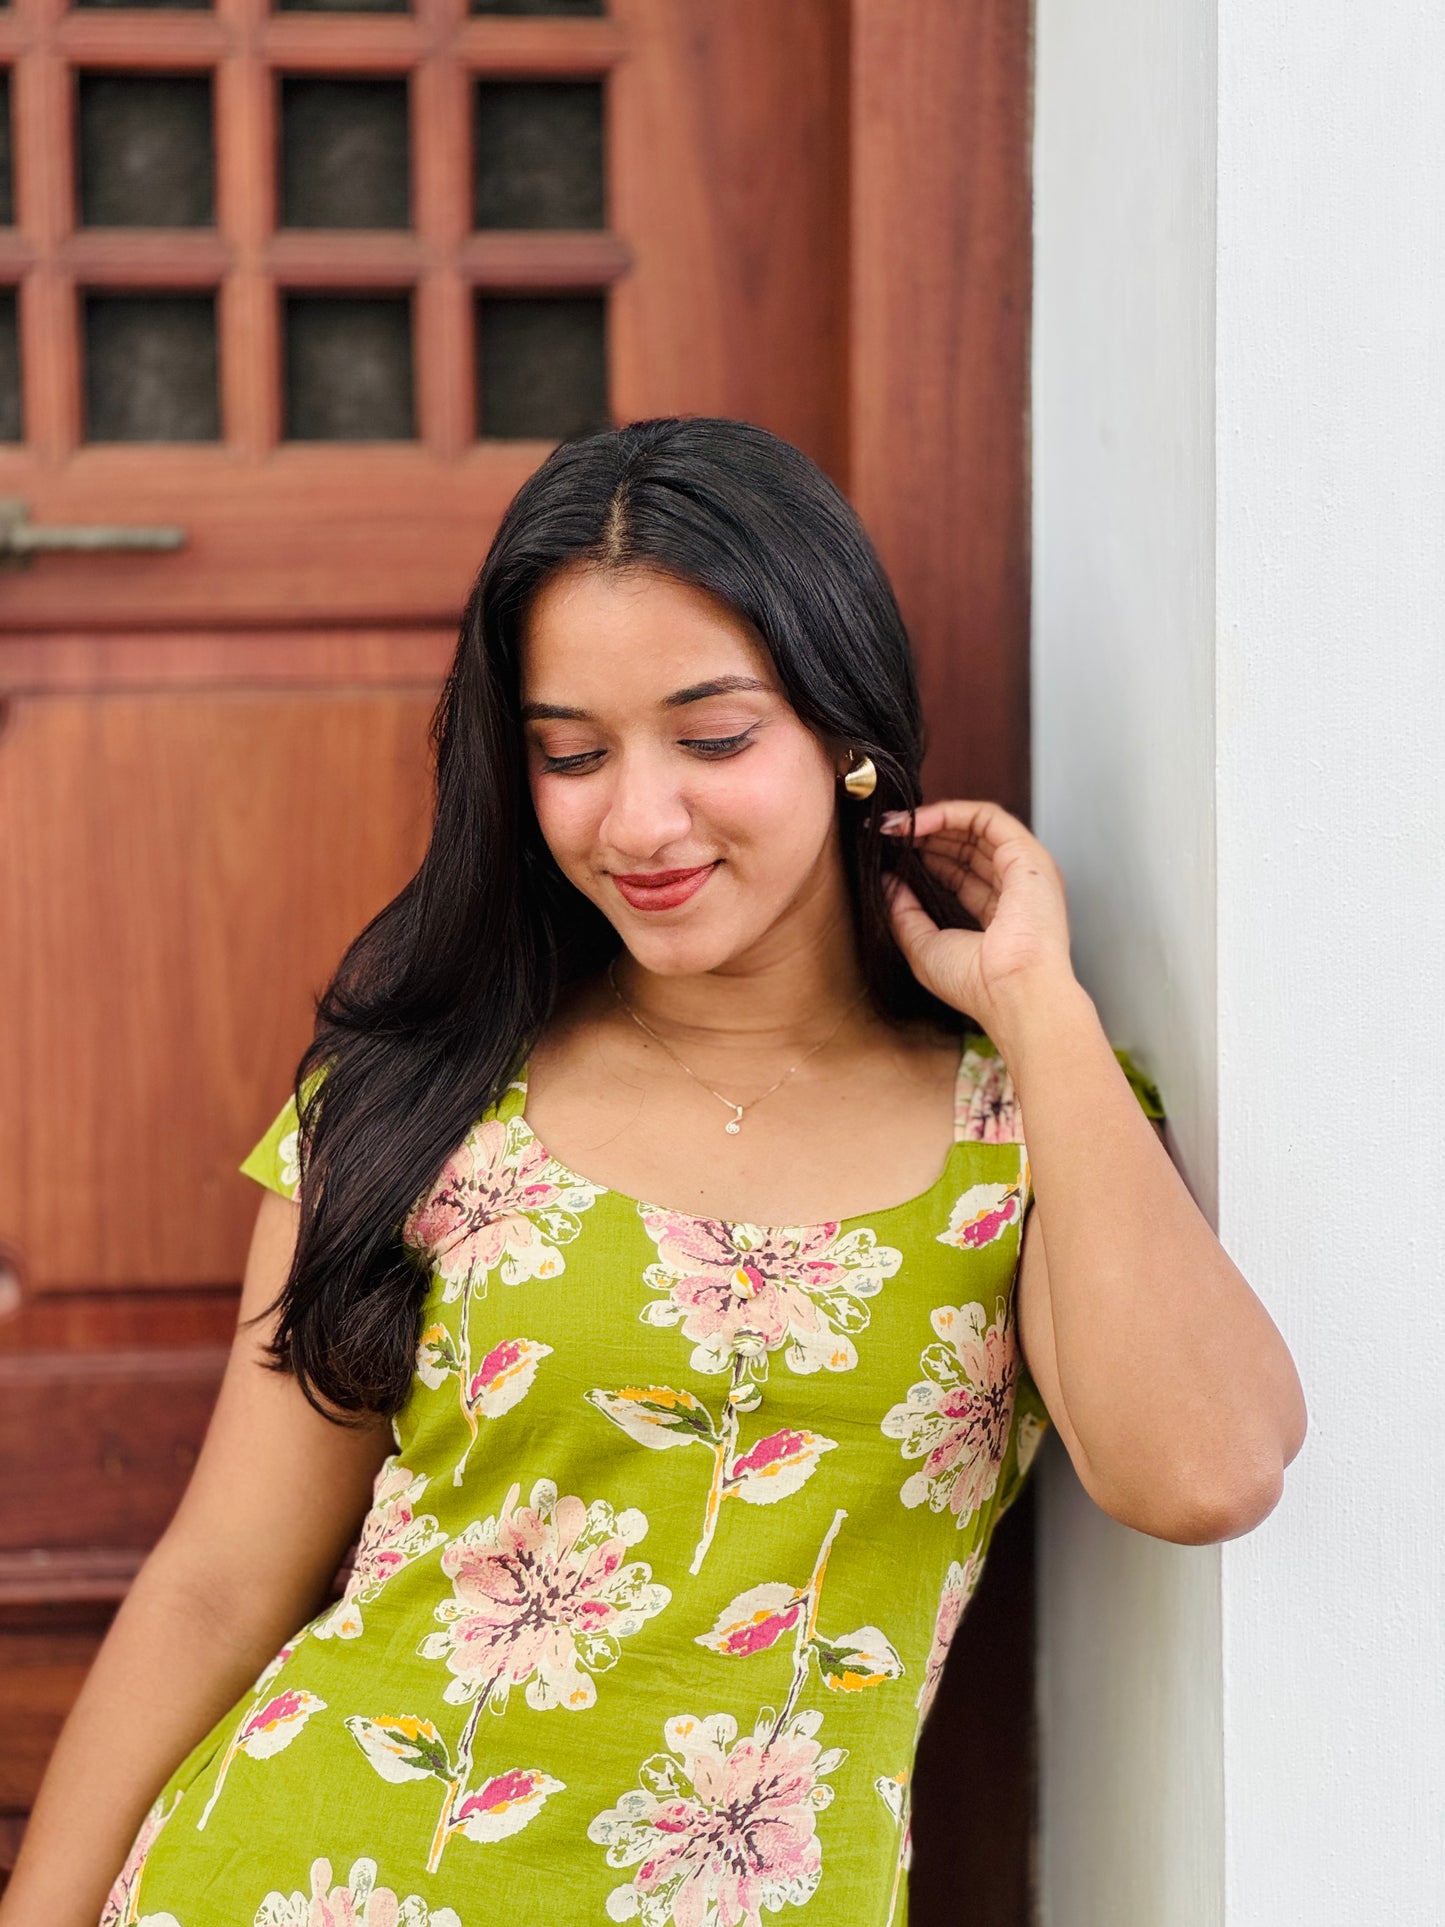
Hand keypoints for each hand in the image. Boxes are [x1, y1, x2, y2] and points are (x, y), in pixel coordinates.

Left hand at [881, 799, 1076, 1031]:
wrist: (1013, 993)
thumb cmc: (978, 985)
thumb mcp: (925, 947)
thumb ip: (905, 913)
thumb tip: (887, 881)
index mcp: (1000, 915)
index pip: (961, 874)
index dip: (926, 858)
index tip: (890, 852)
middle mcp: (1015, 889)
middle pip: (967, 847)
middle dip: (925, 836)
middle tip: (885, 832)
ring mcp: (1025, 870)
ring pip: (976, 828)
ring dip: (933, 821)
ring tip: (893, 825)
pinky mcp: (1027, 855)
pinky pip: (987, 818)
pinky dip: (950, 813)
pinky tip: (917, 822)